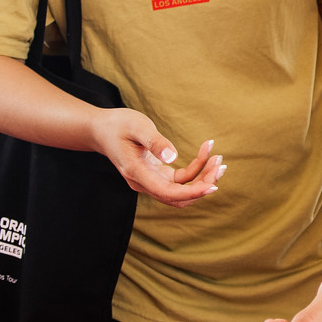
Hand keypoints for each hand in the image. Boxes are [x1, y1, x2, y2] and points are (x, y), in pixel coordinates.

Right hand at [90, 109, 223, 206]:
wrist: (101, 130)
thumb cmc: (118, 125)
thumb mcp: (136, 126)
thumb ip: (154, 141)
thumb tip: (173, 156)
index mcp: (137, 173)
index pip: (168, 192)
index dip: (192, 192)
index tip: (213, 186)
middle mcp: (144, 183)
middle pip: (179, 196)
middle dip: (203, 183)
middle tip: (220, 162)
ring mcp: (150, 181)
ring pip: (182, 190)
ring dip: (202, 178)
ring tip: (218, 158)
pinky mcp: (156, 176)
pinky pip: (180, 180)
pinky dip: (196, 169)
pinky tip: (207, 152)